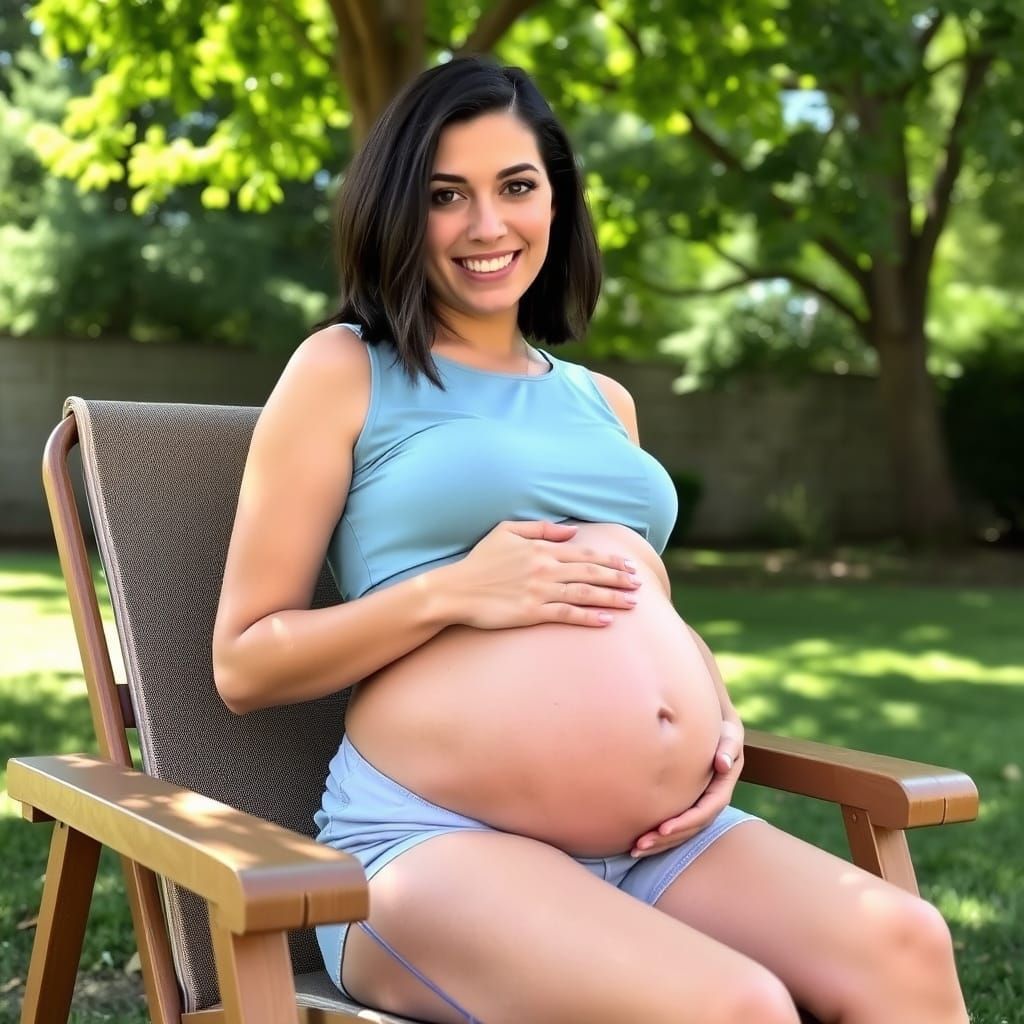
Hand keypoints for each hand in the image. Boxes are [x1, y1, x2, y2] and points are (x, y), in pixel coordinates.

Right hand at [441, 520, 642, 629]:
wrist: (456, 590)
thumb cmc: (480, 561)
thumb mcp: (506, 531)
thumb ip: (539, 528)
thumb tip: (570, 533)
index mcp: (541, 549)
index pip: (585, 553)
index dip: (610, 560)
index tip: (627, 566)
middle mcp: (545, 568)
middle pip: (591, 572)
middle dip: (619, 578)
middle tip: (639, 585)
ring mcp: (540, 591)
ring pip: (585, 593)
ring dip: (612, 597)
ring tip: (633, 603)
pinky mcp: (532, 613)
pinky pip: (567, 615)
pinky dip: (589, 617)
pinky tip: (607, 620)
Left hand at [630, 718, 743, 857]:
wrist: (716, 724)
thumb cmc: (722, 727)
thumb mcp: (730, 733)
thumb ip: (729, 746)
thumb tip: (723, 764)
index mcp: (722, 788)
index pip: (706, 811)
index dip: (686, 822)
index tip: (663, 828)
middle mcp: (712, 801)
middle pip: (691, 829)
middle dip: (667, 839)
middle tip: (639, 845)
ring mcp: (700, 804)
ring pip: (683, 832)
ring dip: (660, 843)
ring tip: (634, 850)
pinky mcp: (688, 803)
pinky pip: (675, 824)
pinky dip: (659, 835)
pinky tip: (637, 841)